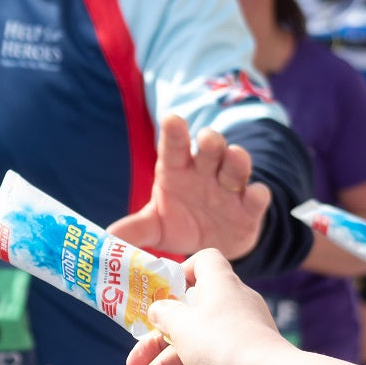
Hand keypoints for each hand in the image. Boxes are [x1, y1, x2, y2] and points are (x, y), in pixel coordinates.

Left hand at [107, 115, 268, 259]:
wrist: (213, 246)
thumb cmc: (179, 223)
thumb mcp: (155, 227)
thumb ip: (135, 229)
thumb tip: (107, 238)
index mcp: (177, 170)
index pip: (174, 146)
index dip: (174, 132)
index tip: (172, 118)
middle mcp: (205, 172)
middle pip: (209, 148)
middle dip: (210, 141)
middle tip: (207, 139)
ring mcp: (229, 188)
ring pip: (235, 165)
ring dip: (236, 159)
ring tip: (235, 155)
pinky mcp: (249, 208)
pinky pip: (257, 197)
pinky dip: (258, 194)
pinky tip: (256, 194)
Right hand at [127, 251, 284, 364]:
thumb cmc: (222, 342)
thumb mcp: (182, 324)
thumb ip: (164, 314)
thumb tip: (158, 309)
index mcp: (220, 285)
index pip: (205, 262)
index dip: (183, 271)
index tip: (162, 291)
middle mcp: (230, 308)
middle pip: (187, 316)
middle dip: (156, 342)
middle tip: (134, 362)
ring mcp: (235, 339)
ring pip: (193, 348)